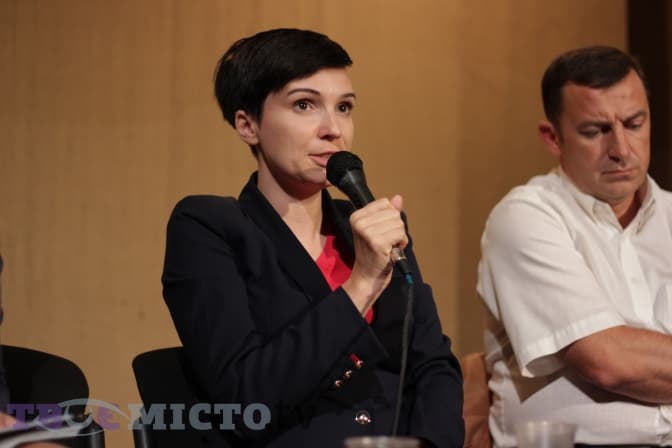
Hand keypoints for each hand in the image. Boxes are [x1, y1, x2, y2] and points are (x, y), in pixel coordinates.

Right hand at [342, 195, 407, 314]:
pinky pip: (400, 234)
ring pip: (399, 223)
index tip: (383, 230)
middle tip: (387, 240)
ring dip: (399, 236)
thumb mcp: (378, 228)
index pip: (385, 203)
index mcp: (357, 216)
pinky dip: (401, 243)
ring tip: (389, 245)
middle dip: (396, 227)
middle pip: (394, 213)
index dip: (390, 217)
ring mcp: (367, 232)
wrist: (367, 275)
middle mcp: (360, 222)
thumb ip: (388, 212)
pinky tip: (392, 250)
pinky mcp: (377, 242)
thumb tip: (398, 198)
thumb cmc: (373, 253)